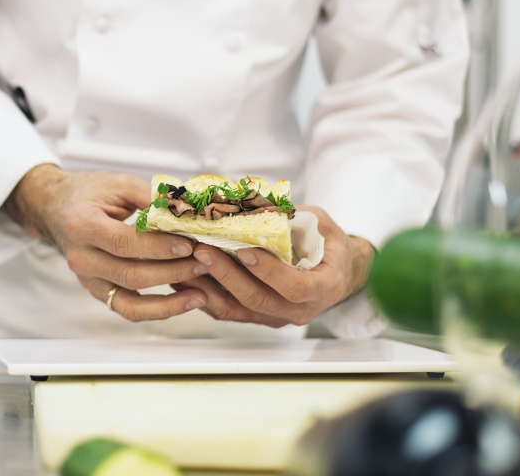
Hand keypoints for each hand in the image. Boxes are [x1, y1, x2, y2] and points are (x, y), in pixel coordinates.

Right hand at [4, 164, 207, 320]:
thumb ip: (150, 197)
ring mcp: (88, 279)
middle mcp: (81, 258)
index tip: (189, 244)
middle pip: (131, 274)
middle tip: (204, 262)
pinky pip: (128, 309)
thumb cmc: (87, 193)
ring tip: (201, 293)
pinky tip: (183, 303)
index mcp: (83, 226)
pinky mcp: (97, 291)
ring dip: (169, 301)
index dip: (158, 247)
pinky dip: (157, 310)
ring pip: (130, 301)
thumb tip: (186, 210)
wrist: (56, 209)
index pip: (124, 243)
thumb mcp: (117, 183)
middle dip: (172, 271)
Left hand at [174, 206, 373, 326]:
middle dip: (227, 274)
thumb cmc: (329, 246)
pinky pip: (227, 310)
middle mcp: (298, 310)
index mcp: (323, 288)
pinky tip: (184, 277)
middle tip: (203, 250)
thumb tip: (259, 203)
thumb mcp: (321, 225)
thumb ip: (295, 218)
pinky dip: (204, 294)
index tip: (245, 251)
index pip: (294, 287)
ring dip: (208, 286)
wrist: (335, 273)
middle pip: (257, 299)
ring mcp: (275, 317)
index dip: (269, 271)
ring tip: (185, 262)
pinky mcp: (256, 316)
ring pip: (236, 308)